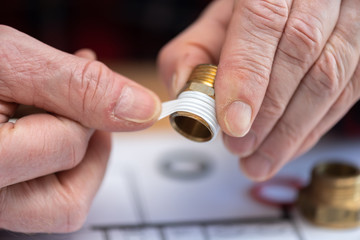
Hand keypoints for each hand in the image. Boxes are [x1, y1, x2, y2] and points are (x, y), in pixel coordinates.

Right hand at [0, 25, 159, 232]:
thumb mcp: (10, 61)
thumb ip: (79, 87)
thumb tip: (141, 109)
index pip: (66, 150)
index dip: (87, 112)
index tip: (91, 86)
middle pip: (66, 201)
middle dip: (82, 143)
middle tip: (77, 105)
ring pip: (58, 205)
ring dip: (73, 156)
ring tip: (60, 113)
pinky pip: (43, 198)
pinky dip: (58, 161)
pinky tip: (50, 125)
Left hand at [158, 0, 359, 180]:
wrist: (291, 8)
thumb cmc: (252, 18)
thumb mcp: (215, 26)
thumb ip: (192, 53)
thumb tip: (185, 93)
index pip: (264, 21)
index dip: (248, 76)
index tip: (232, 121)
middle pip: (300, 51)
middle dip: (267, 110)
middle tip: (240, 145)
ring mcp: (349, 19)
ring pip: (331, 76)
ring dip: (291, 129)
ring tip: (258, 158)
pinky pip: (347, 91)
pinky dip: (312, 128)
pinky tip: (286, 146)